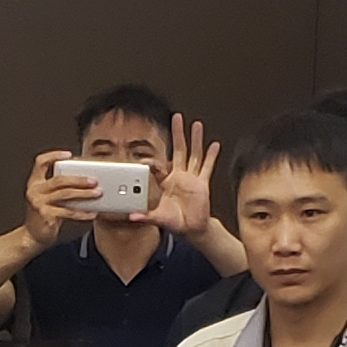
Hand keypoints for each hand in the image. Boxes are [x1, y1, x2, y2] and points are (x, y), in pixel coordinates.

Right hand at [24, 148, 100, 242]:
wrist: (32, 236)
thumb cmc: (43, 216)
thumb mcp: (46, 198)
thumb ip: (59, 189)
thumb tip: (84, 182)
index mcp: (35, 183)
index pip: (41, 163)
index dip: (53, 156)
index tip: (68, 155)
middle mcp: (35, 191)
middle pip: (59, 179)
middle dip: (79, 179)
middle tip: (94, 180)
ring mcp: (40, 203)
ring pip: (66, 194)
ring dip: (84, 193)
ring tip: (97, 193)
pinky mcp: (46, 216)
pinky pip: (68, 212)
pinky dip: (82, 212)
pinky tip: (92, 212)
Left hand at [135, 114, 220, 234]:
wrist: (192, 229)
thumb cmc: (175, 222)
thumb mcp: (159, 219)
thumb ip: (146, 216)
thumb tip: (132, 217)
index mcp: (166, 183)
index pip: (158, 167)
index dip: (152, 162)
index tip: (145, 160)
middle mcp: (179, 176)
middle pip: (178, 150)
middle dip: (177, 134)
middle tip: (176, 117)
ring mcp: (192, 178)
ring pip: (194, 154)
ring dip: (195, 139)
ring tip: (197, 125)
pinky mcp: (202, 183)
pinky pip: (207, 167)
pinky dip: (211, 156)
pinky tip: (214, 145)